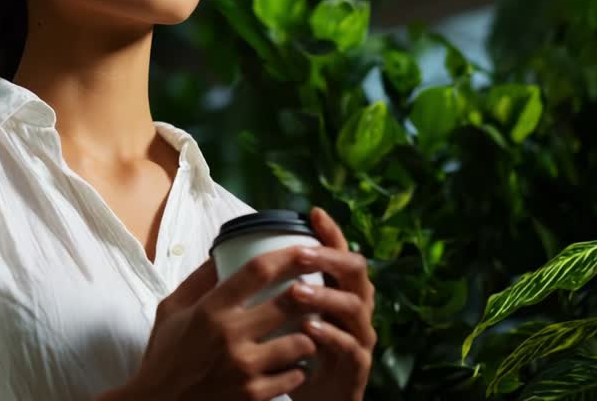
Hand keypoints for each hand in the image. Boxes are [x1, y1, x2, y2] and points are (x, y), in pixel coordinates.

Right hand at [122, 244, 327, 400]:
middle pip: (290, 302)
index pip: (258, 271)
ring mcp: (244, 368)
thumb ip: (198, 281)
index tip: (305, 249)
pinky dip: (298, 368)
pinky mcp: (254, 395)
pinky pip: (295, 375)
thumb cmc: (164, 357)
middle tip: (319, 290)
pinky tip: (292, 364)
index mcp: (210, 309)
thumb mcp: (171, 311)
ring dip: (308, 335)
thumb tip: (221, 252)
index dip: (287, 255)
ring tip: (305, 332)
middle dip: (311, 293)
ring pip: (301, 342)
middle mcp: (230, 336)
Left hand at [287, 207, 376, 400]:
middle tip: (303, 254)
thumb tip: (236, 256)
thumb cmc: (298, 350)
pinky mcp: (357, 364)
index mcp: (339, 289)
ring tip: (298, 292)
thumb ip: (274, 287)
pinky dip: (331, 335)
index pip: (339, 253)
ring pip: (354, 306)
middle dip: (331, 259)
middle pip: (356, 271)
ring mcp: (360, 335)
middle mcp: (355, 307)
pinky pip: (349, 346)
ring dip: (326, 296)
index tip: (313, 213)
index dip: (330, 233)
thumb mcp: (286, 315)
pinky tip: (310, 329)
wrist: (316, 397)